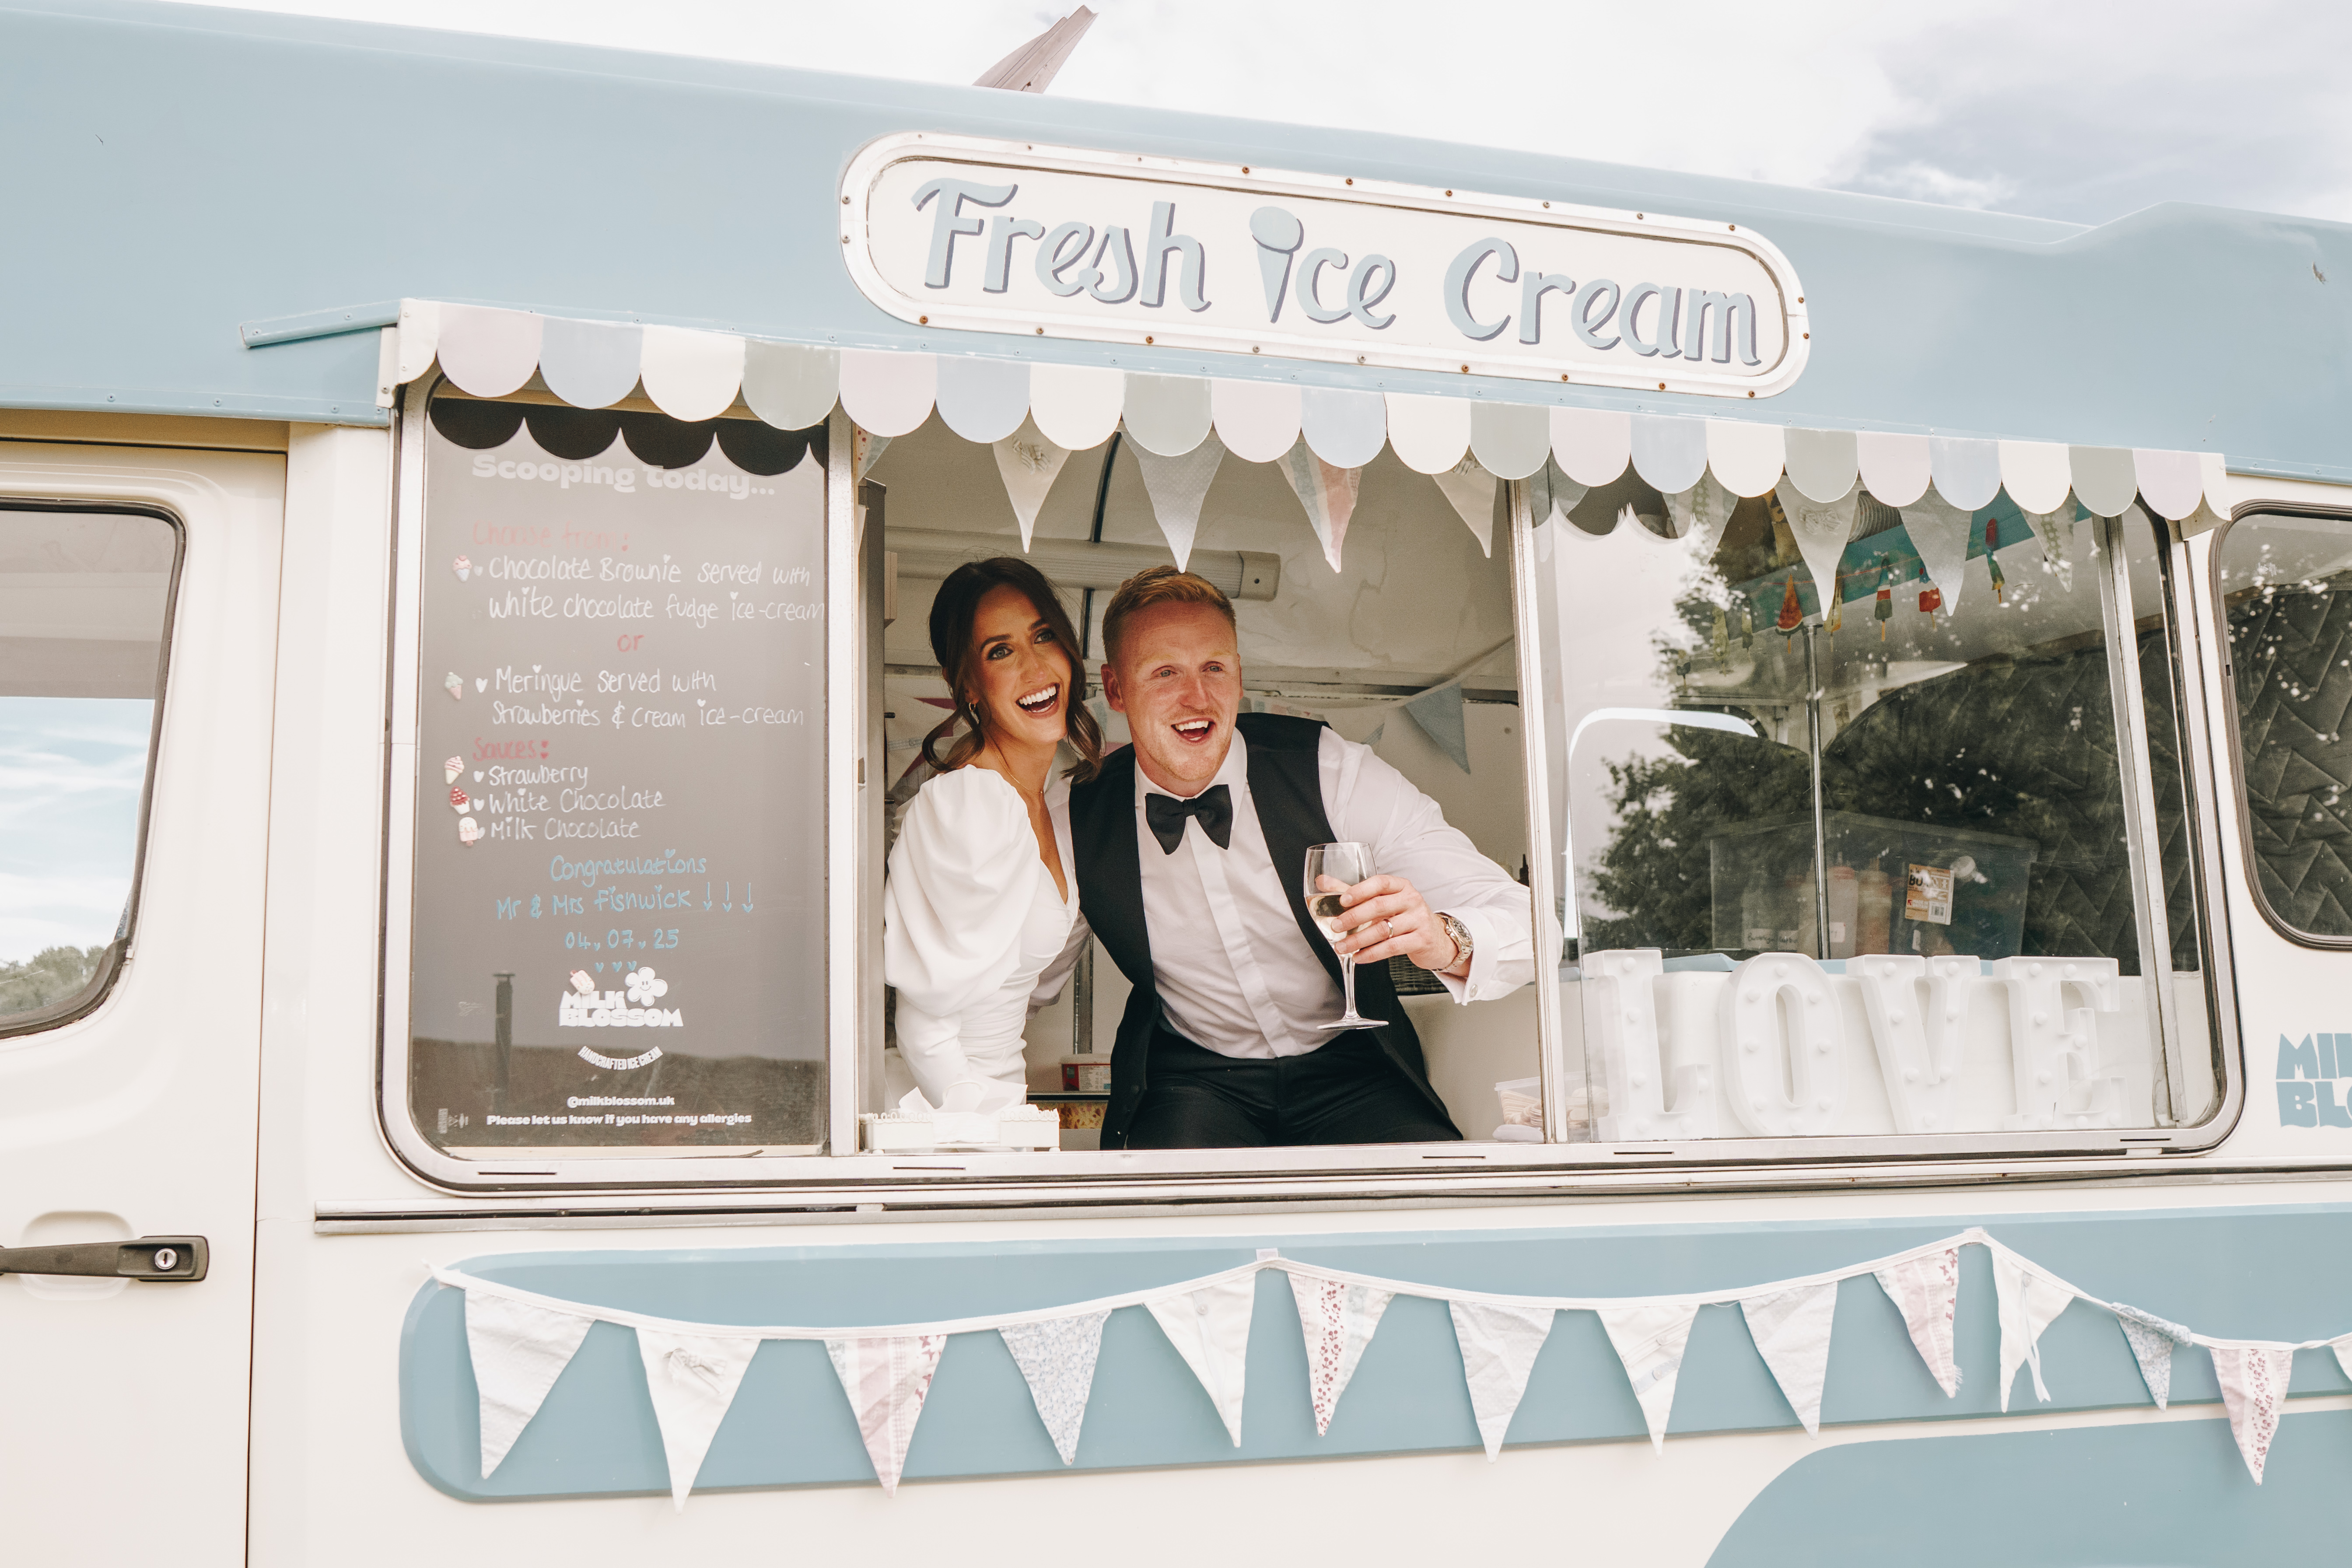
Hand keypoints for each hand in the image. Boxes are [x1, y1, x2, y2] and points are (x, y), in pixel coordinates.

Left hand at [1317, 873, 1464, 975]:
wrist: (1434, 937)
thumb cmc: (1402, 916)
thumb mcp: (1382, 901)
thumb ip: (1352, 891)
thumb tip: (1321, 881)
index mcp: (1401, 886)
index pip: (1380, 882)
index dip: (1360, 890)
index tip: (1342, 900)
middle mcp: (1412, 899)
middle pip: (1379, 906)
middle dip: (1354, 917)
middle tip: (1335, 926)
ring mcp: (1419, 919)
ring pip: (1384, 929)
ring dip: (1358, 940)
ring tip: (1341, 947)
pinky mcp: (1422, 939)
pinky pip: (1392, 947)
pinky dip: (1372, 953)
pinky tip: (1358, 957)